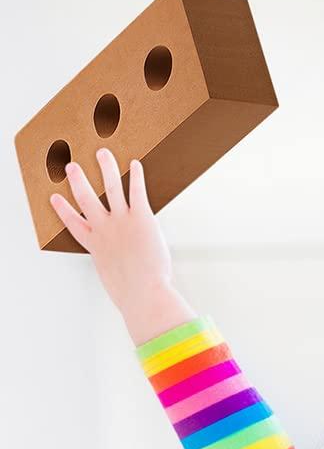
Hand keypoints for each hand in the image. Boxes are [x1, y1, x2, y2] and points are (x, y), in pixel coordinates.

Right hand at [48, 148, 176, 326]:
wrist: (144, 293)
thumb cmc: (134, 296)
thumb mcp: (118, 284)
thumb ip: (118, 275)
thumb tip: (128, 289)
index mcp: (95, 246)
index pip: (74, 224)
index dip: (63, 210)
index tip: (54, 198)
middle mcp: (104, 229)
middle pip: (85, 198)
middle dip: (77, 180)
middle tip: (72, 167)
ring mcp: (120, 221)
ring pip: (109, 186)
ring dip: (105, 167)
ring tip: (103, 152)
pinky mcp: (140, 218)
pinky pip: (136, 191)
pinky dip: (136, 176)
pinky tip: (135, 164)